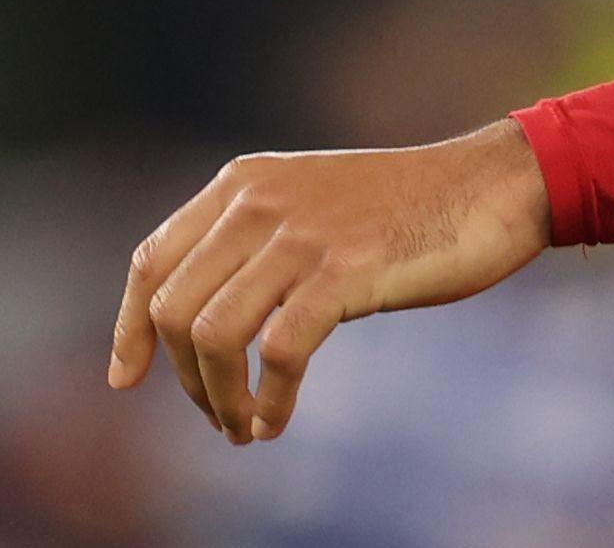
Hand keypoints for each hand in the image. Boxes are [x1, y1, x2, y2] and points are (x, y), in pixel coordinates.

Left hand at [106, 119, 553, 441]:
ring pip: (212, 334)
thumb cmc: (403, 209)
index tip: (125, 380)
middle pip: (172, 309)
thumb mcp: (309, 206)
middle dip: (185, 379)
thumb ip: (254, 242)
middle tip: (220, 419)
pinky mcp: (345, 271)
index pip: (150, 260)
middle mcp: (256, 202)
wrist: (488, 187)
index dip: (128, 328)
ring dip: (218, 399)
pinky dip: (270, 400)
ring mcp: (299, 235)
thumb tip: (203, 318)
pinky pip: (278, 352)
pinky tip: (277, 420)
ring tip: (244, 430)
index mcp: (240, 183)